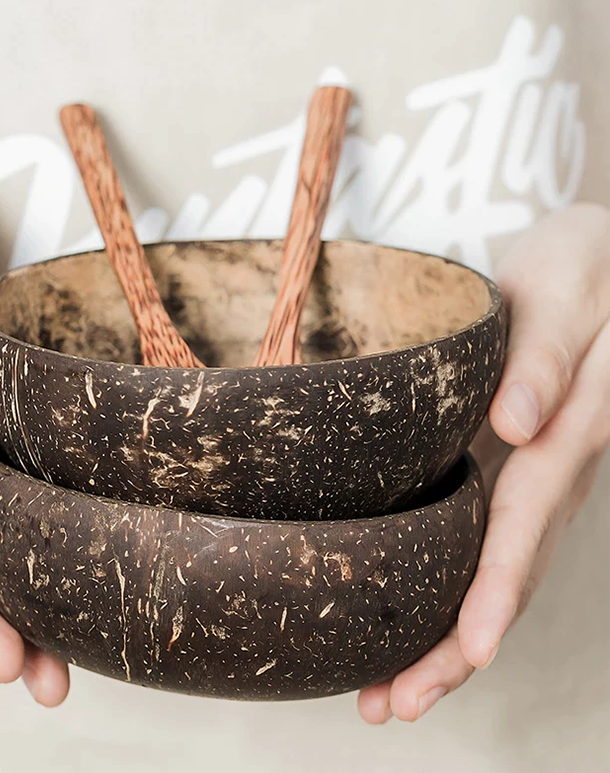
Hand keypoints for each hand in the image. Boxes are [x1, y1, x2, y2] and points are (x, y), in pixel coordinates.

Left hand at [358, 203, 609, 722]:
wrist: (584, 262)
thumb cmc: (576, 269)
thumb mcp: (564, 292)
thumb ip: (549, 358)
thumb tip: (518, 424)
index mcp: (564, 434)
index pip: (526, 525)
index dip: (497, 591)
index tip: (467, 650)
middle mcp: (546, 472)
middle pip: (503, 574)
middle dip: (453, 649)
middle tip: (394, 706)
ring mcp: (527, 479)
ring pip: (488, 572)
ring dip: (439, 640)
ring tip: (384, 696)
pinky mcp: (504, 469)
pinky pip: (478, 539)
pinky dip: (440, 589)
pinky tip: (397, 619)